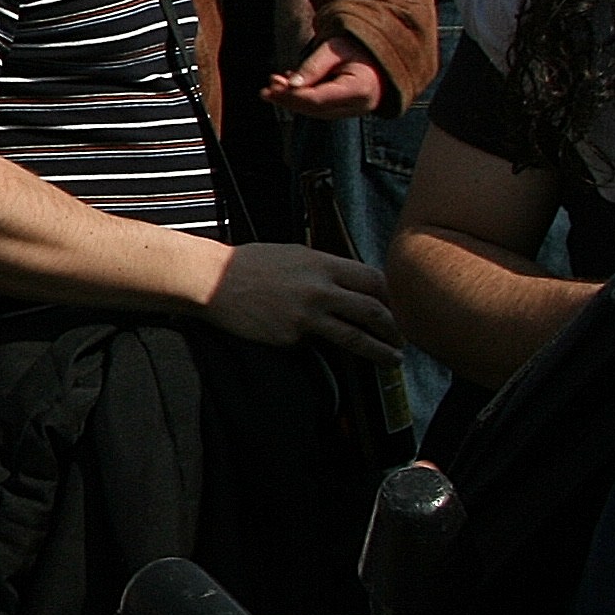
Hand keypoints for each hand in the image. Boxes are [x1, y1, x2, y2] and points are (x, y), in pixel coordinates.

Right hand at [203, 241, 396, 354]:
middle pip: (373, 310)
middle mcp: (320, 289)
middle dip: (394, 327)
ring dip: (381, 350)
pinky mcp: (290, 337)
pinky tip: (315, 348)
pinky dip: (319, 347)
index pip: (373, 280)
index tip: (396, 308)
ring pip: (356, 336)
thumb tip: (348, 285)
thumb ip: (323, 269)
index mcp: (323, 264)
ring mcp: (306, 315)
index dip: (390, 297)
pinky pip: (314, 345)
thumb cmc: (248, 264)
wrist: (212, 281)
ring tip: (393, 359)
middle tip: (402, 338)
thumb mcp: (294, 254)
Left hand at [260, 32, 386, 120]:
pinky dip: (300, 99)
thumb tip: (290, 84)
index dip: (293, 96)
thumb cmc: (357, 47)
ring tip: (272, 86)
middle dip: (288, 99)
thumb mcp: (334, 49)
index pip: (319, 99)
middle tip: (265, 90)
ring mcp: (353, 111)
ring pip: (315, 111)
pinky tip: (285, 86)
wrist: (378, 55)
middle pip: (315, 108)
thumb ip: (313, 66)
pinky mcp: (345, 111)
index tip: (273, 86)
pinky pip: (319, 108)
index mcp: (360, 89)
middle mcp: (358, 106)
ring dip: (291, 100)